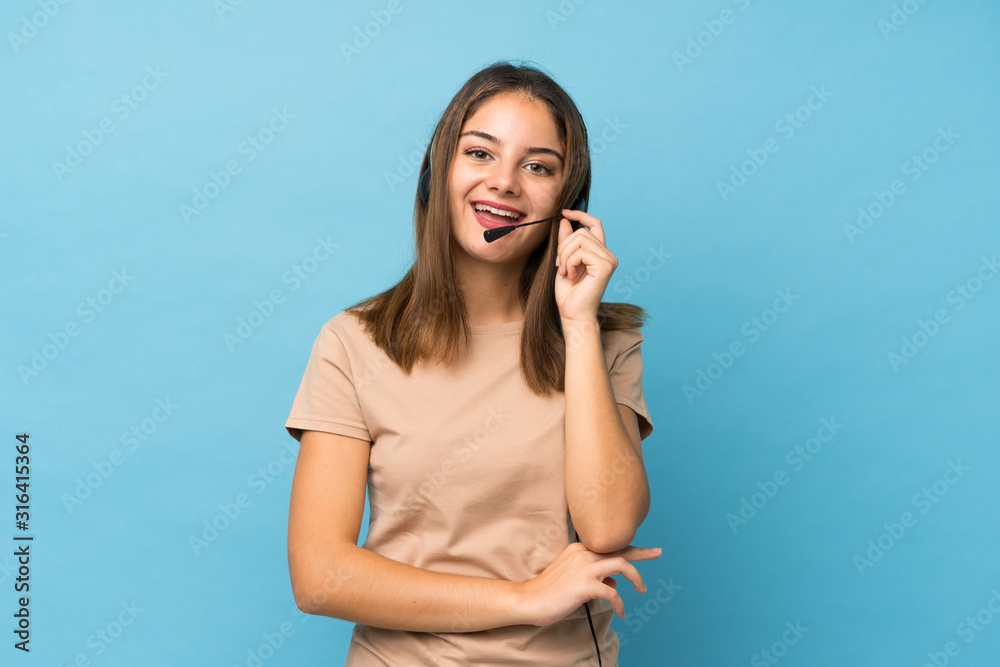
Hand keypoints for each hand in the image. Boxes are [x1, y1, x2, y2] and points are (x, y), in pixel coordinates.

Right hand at [518, 541, 661, 626]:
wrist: (527, 600)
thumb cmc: (548, 592)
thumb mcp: (572, 578)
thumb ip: (593, 576)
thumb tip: (614, 583)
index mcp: (579, 548)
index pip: (610, 545)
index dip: (630, 546)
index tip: (648, 549)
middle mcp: (583, 553)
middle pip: (620, 549)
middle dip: (642, 553)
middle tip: (657, 553)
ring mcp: (584, 568)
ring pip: (621, 564)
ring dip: (636, 577)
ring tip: (641, 590)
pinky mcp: (584, 585)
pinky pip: (613, 593)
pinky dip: (621, 603)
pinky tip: (621, 612)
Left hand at [554, 209, 617, 322]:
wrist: (573, 315)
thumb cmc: (568, 294)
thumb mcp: (563, 262)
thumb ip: (565, 242)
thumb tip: (564, 220)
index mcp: (599, 253)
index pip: (594, 224)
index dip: (580, 215)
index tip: (563, 212)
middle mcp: (608, 255)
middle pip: (581, 232)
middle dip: (564, 247)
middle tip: (560, 266)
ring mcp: (609, 260)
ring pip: (580, 239)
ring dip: (565, 256)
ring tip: (565, 272)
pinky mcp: (605, 266)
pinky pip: (581, 252)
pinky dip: (569, 262)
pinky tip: (570, 276)